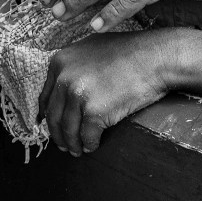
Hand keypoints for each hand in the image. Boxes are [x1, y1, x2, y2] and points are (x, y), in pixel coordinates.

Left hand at [41, 29, 172, 154]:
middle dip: (58, 135)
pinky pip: (87, 136)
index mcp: (60, 62)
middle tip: (64, 146)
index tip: (52, 127)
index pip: (46, 97)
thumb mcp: (91, 49)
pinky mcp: (94, 111)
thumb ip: (73, 67)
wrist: (155, 58)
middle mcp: (64, 78)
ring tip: (78, 151)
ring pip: (68, 129)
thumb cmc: (130, 52)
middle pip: (54, 116)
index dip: (48, 116)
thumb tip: (63, 90)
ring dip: (73, 144)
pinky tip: (93, 146)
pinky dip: (89, 144)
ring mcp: (78, 95)